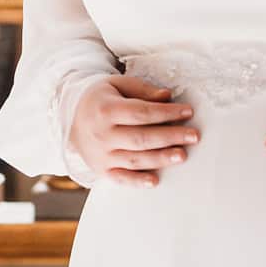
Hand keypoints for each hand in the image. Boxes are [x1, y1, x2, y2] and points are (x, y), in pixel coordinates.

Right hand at [69, 74, 198, 189]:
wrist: (71, 119)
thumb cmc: (101, 99)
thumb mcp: (117, 85)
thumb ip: (143, 90)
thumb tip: (167, 96)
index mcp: (105, 110)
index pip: (141, 113)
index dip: (166, 112)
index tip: (188, 111)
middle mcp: (101, 135)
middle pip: (140, 138)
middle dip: (170, 137)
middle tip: (194, 136)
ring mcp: (101, 155)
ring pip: (134, 160)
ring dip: (160, 159)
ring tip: (182, 155)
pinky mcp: (101, 170)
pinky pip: (120, 178)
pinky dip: (137, 182)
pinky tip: (155, 181)